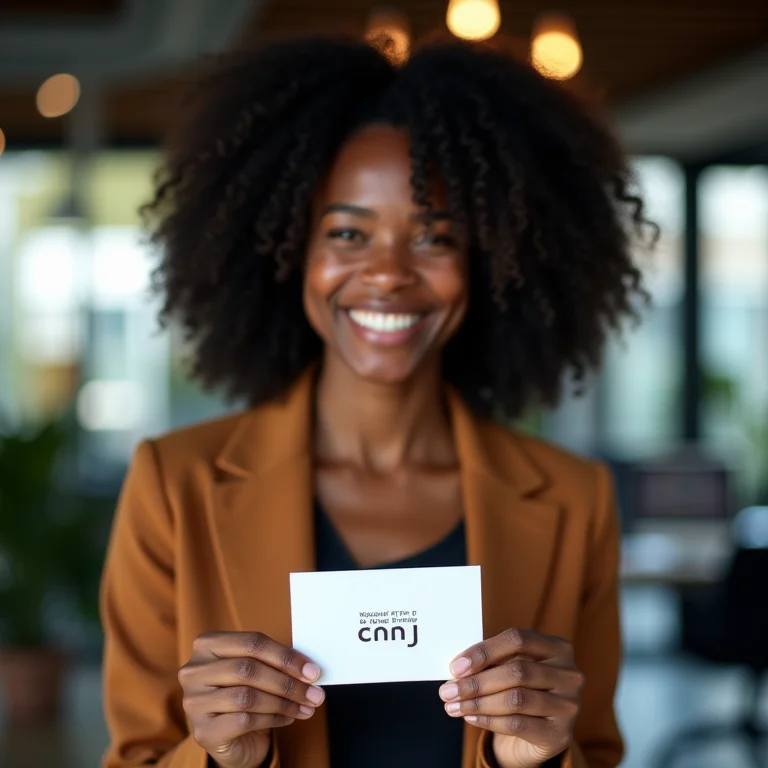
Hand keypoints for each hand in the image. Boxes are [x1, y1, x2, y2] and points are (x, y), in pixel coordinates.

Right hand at [179, 631, 324, 767]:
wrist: (228, 736)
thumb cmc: (244, 692)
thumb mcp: (257, 670)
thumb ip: (276, 663)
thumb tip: (310, 670)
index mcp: (207, 645)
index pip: (252, 643)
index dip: (285, 656)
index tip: (312, 670)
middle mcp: (194, 671)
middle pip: (248, 669)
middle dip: (287, 682)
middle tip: (314, 693)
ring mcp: (194, 702)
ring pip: (247, 696)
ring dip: (284, 702)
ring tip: (305, 706)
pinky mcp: (203, 731)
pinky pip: (244, 721)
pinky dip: (273, 719)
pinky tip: (288, 718)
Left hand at [439, 628, 583, 767]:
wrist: (543, 732)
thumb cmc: (523, 689)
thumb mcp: (513, 668)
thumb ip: (493, 662)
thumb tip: (458, 668)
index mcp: (558, 647)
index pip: (518, 639)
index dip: (484, 651)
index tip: (456, 666)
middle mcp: (569, 674)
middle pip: (517, 671)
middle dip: (476, 682)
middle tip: (447, 691)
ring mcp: (569, 705)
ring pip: (516, 699)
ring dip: (478, 703)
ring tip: (454, 706)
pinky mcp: (560, 734)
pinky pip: (517, 724)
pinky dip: (489, 720)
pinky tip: (471, 718)